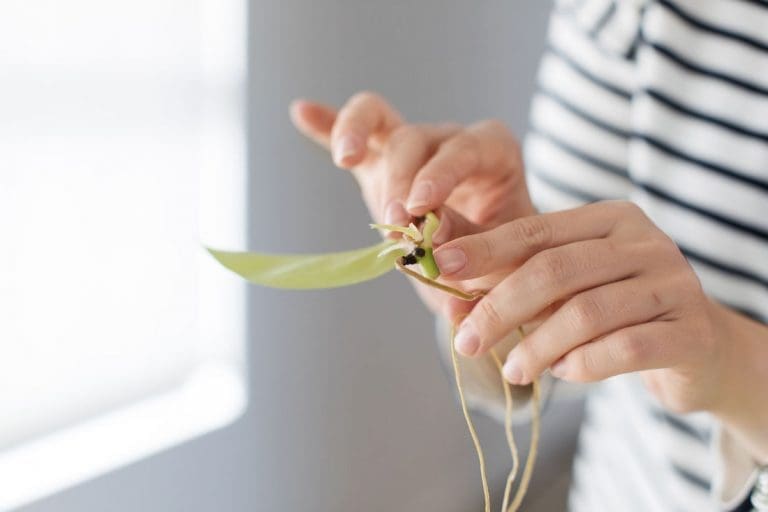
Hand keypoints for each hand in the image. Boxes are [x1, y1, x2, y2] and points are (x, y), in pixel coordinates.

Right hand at [290, 92, 533, 315]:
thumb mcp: (496, 256)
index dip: (440, 174)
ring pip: (379, 121)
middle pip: (415, 138)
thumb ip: (466, 240)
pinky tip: (301, 112)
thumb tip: (430, 231)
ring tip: (346, 159)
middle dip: (400, 179)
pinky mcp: (380, 165)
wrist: (486, 269)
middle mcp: (449, 141)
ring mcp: (411, 150)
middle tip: (395, 221)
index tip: (420, 208)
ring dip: (358, 138)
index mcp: (492, 153)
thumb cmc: (502, 258)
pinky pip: (354, 136)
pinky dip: (329, 125)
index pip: (465, 148)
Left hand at [434, 200, 725, 413]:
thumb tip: (445, 287)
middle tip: (466, 342)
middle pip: (555, 270)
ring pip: (586, 312)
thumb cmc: (615, 313)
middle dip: (500, 307)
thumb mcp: (564, 288)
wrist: (698, 351)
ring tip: (514, 370)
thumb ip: (511, 278)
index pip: (535, 232)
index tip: (441, 265)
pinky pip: (624, 349)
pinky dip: (582, 365)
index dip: (485, 249)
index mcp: (609, 220)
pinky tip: (563, 374)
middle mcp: (644, 242)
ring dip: (537, 346)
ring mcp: (673, 284)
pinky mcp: (691, 332)